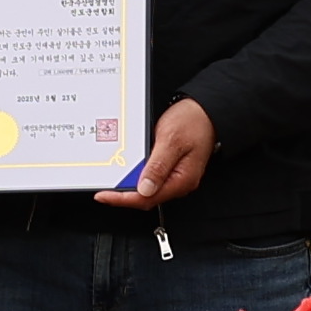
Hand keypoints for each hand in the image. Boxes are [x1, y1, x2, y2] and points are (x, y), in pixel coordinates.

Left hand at [93, 101, 219, 209]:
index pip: (148, 198)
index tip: (105, 196)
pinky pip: (151, 177)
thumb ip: (158, 166)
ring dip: (130, 186)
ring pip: (148, 189)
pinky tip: (128, 170)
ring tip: (112, 181)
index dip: (123, 199)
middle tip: (104, 191)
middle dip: (124, 195)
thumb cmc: (194, 122)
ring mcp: (176, 176)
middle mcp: (179, 182)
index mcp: (181, 179)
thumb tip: (145, 188)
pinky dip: (137, 176)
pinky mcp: (171, 168)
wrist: (206, 111)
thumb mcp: (172, 141)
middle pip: (146, 197)